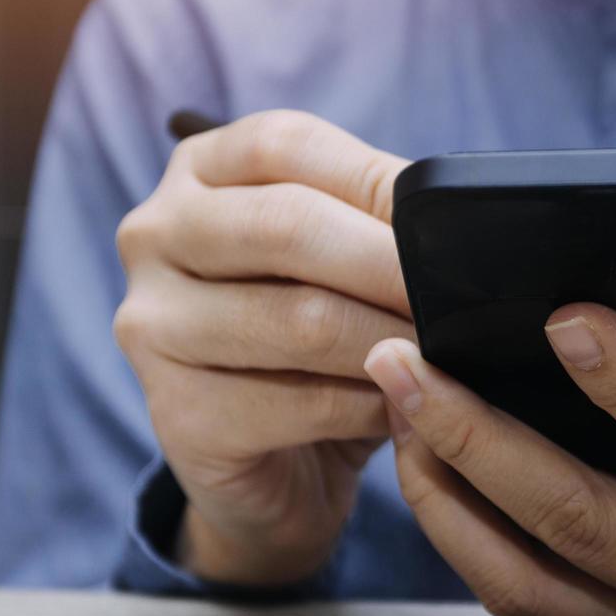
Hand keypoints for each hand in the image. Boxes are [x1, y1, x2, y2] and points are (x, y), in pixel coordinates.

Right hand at [114, 110, 411, 586]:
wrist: (279, 470)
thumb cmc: (320, 343)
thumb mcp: (345, 261)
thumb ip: (378, 221)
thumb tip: (453, 220)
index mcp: (198, 172)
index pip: (286, 145)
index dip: (379, 183)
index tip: (448, 230)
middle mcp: (154, 236)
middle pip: (288, 225)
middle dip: (392, 265)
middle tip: (462, 297)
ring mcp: (152, 328)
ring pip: (301, 320)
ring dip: (393, 343)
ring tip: (445, 356)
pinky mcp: (179, 418)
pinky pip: (303, 404)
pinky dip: (374, 406)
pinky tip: (402, 410)